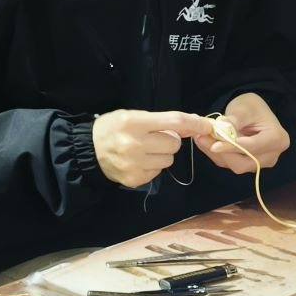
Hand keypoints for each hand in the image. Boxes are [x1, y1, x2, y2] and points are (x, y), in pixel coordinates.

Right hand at [91, 109, 213, 187]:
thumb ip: (161, 121)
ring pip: (168, 160)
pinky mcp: (134, 179)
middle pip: (174, 144)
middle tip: (153, 139)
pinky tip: (137, 162)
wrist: (87, 151)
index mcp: (134, 123)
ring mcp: (134, 164)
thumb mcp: (132, 116)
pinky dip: (151, 167)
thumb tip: (194, 125)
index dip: (195, 123)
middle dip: (169, 141)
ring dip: (161, 155)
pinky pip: (157, 173)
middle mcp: (134, 144)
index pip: (175, 122)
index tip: (208, 125)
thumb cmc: (111, 129)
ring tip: (143, 152)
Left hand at [200, 93, 289, 174]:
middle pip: (243, 162)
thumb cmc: (251, 108)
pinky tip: (205, 143)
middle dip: (221, 152)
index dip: (232, 147)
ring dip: (215, 153)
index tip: (214, 145)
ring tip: (201, 138)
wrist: (252, 113)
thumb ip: (235, 119)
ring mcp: (260, 163)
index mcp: (277, 139)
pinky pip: (229, 163)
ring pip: (234, 165)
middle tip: (201, 138)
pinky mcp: (247, 165)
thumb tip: (221, 126)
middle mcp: (271, 155)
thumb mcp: (244, 107)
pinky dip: (216, 154)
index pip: (252, 147)